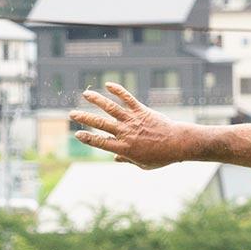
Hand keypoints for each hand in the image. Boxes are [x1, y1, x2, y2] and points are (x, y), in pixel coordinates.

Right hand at [69, 83, 198, 168]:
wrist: (178, 143)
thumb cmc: (160, 157)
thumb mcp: (142, 164)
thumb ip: (127, 160)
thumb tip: (116, 158)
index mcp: (124, 148)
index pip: (100, 143)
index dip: (87, 138)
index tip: (77, 134)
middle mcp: (125, 133)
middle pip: (100, 124)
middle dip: (85, 118)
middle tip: (72, 113)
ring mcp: (132, 120)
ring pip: (111, 108)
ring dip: (97, 100)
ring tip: (86, 94)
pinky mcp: (141, 111)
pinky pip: (128, 99)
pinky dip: (118, 91)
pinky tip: (108, 84)